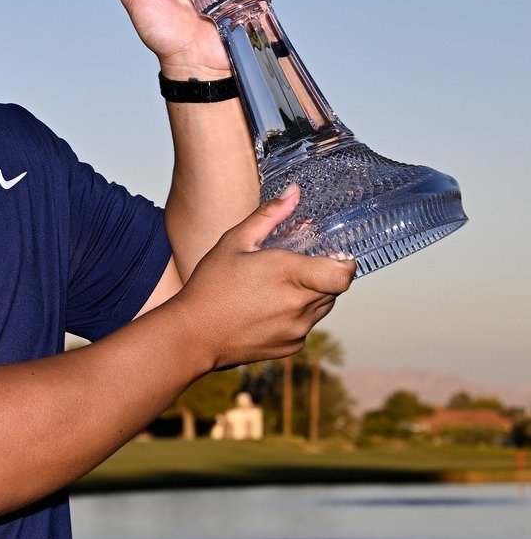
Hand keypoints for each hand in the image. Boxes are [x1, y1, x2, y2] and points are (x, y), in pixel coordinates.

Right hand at [174, 185, 355, 372]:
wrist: (193, 335)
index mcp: (289, 274)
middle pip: (334, 288)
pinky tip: (266, 310)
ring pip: (321, 307)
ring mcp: (296, 329)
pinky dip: (295, 316)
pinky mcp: (290, 346)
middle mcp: (299, 305)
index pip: (344, 274)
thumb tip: (294, 192)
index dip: (346, 264)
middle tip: (291, 269)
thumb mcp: (235, 241)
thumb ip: (269, 215)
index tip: (334, 256)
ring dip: (309, 295)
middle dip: (321, 275)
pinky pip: (305, 326)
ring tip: (275, 290)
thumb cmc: (210, 286)